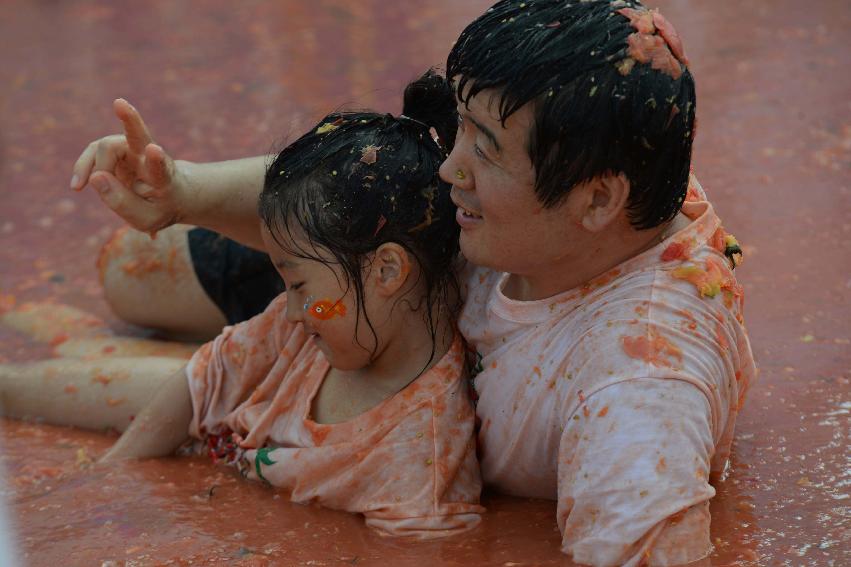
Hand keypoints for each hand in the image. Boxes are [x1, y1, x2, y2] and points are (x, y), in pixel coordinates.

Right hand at [71, 99, 186, 235]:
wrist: (172, 195)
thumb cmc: (161, 208)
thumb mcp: (146, 218)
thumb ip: (121, 202)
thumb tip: (95, 177)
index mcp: (164, 178)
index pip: (161, 168)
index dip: (156, 160)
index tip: (154, 150)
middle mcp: (150, 156)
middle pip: (139, 135)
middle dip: (131, 120)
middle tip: (120, 103)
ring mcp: (133, 149)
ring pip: (106, 146)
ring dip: (91, 167)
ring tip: (80, 187)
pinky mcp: (117, 148)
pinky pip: (95, 151)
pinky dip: (84, 167)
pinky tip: (78, 185)